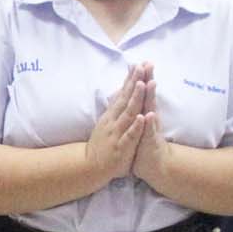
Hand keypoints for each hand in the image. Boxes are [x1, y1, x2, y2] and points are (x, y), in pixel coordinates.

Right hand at [85, 63, 148, 183]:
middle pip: (126, 99)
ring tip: (142, 84)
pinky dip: (136, 126)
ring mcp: (117, 133)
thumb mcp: (105, 124)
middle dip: (134, 82)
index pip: (122, 94)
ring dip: (135, 99)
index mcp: (111, 116)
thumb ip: (113, 110)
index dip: (130, 80)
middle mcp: (114, 121)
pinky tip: (142, 117)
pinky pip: (130, 135)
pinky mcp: (121, 146)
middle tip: (141, 67)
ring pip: (128, 113)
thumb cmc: (101, 145)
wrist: (90, 167)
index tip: (137, 65)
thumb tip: (117, 94)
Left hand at [130, 75, 171, 185]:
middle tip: (148, 64)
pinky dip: (149, 124)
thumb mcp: (136, 124)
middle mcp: (148, 118)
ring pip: (150, 110)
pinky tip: (150, 115)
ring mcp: (150, 129)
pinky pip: (149, 132)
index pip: (140, 93)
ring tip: (150, 82)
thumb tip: (131, 96)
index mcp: (141, 113)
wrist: (152, 165)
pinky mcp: (150, 142)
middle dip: (147, 80)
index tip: (137, 62)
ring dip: (150, 97)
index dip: (138, 79)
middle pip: (147, 96)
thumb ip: (135, 109)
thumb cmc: (142, 143)